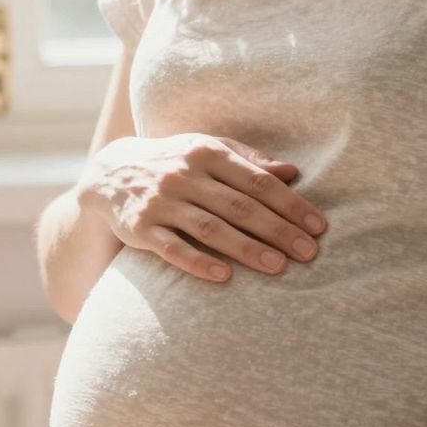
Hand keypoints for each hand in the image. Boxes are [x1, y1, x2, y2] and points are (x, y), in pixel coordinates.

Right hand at [79, 134, 325, 283]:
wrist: (109, 173)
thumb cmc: (173, 162)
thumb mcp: (207, 150)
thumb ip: (248, 161)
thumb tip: (292, 172)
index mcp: (207, 152)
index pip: (258, 180)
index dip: (291, 204)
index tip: (318, 226)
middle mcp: (184, 174)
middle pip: (240, 205)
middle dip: (278, 230)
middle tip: (309, 252)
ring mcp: (161, 202)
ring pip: (210, 228)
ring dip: (246, 248)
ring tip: (278, 266)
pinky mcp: (140, 228)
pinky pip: (172, 248)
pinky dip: (197, 262)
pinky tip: (223, 276)